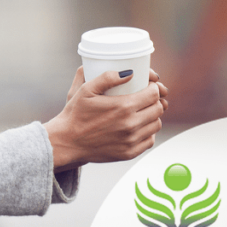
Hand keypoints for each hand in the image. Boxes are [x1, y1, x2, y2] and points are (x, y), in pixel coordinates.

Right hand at [46, 67, 168, 171]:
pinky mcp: (130, 153)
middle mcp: (130, 124)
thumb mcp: (86, 90)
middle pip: (158, 108)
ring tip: (141, 112)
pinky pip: (149, 140)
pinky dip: (147, 132)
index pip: (153, 94)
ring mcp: (131, 141)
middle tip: (144, 98)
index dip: (153, 88)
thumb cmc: (75, 114)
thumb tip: (130, 72)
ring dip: (152, 116)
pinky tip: (137, 127)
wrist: (68, 142)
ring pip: (156, 124)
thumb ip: (107, 77)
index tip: (148, 86)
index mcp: (123, 106)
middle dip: (154, 100)